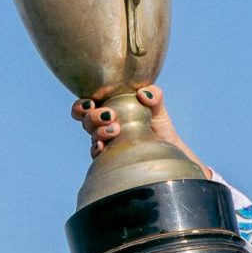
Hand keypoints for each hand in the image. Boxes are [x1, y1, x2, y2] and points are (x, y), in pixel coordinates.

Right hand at [71, 82, 202, 166]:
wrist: (170, 150)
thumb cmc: (160, 127)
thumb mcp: (158, 107)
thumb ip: (154, 95)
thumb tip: (143, 93)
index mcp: (109, 109)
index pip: (86, 106)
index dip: (81, 105)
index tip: (90, 103)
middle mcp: (104, 126)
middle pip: (86, 121)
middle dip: (93, 117)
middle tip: (110, 116)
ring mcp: (108, 143)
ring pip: (93, 137)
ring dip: (100, 131)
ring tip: (116, 129)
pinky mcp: (112, 159)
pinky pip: (98, 155)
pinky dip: (98, 149)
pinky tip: (103, 146)